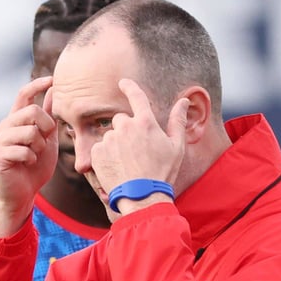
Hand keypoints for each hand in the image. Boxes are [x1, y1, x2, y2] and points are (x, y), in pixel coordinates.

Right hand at [0, 76, 57, 236]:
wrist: (23, 193)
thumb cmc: (35, 167)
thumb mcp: (47, 139)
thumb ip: (49, 118)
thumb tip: (54, 90)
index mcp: (16, 120)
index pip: (23, 94)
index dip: (37, 85)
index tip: (52, 79)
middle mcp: (5, 126)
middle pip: (30, 111)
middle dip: (46, 126)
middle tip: (47, 140)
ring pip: (29, 131)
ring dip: (39, 146)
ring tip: (36, 155)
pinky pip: (23, 150)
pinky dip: (32, 158)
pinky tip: (28, 164)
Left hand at [90, 79, 189, 210]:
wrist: (142, 197)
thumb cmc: (162, 173)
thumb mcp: (176, 147)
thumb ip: (178, 121)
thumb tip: (184, 101)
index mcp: (145, 122)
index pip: (136, 96)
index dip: (129, 86)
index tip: (123, 82)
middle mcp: (125, 126)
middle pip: (121, 120)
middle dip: (126, 130)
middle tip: (135, 150)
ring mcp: (109, 139)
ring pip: (111, 136)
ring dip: (116, 144)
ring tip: (127, 163)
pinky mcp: (97, 153)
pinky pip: (100, 149)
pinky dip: (106, 156)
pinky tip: (116, 168)